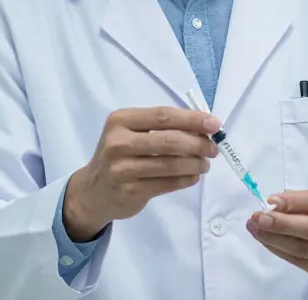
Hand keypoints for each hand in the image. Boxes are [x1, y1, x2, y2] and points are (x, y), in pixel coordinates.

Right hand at [63, 107, 219, 241]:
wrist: (92, 191)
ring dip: (195, 164)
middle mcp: (118, 143)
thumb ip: (160, 128)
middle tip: (213, 149)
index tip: (214, 124)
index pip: (163, 116)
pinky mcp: (130, 191)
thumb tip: (203, 130)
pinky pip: (168, 184)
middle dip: (198, 144)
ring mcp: (122, 169)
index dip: (192, 120)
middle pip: (169, 140)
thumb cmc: (119, 156)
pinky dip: (186, 179)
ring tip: (204, 164)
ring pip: (171, 164)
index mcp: (120, 121)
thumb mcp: (130, 133)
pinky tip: (193, 176)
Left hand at [246, 191, 307, 285]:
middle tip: (258, 218)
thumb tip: (274, 204)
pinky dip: (279, 250)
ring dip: (274, 238)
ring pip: (303, 249)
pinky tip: (267, 241)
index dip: (294, 202)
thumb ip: (304, 201)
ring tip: (255, 228)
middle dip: (282, 223)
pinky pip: (298, 262)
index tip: (271, 200)